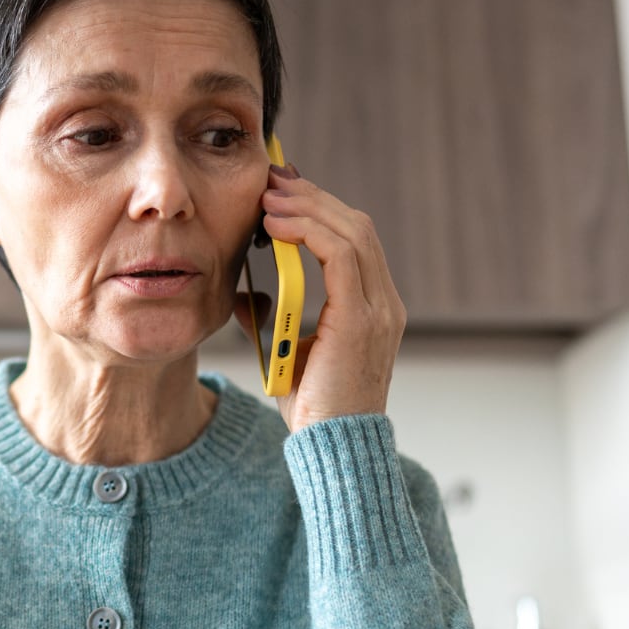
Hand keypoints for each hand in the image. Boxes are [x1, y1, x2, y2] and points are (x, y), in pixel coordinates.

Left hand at [235, 163, 406, 431]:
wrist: (332, 449)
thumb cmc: (313, 409)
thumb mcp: (285, 353)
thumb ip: (270, 320)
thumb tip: (242, 295)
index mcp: (374, 308)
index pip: (354, 240)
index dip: (319, 209)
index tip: (281, 192)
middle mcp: (385, 303)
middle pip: (356, 225)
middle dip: (312, 197)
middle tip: (273, 179)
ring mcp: (379, 309)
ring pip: (352, 232)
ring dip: (308, 207)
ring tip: (269, 196)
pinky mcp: (362, 318)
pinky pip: (340, 255)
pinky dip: (307, 232)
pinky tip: (275, 226)